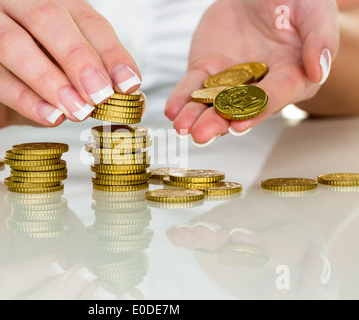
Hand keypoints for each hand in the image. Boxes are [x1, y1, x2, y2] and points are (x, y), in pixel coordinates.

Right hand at [0, 0, 140, 135]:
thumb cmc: (27, 84)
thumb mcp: (65, 81)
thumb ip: (91, 84)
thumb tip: (129, 98)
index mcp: (48, 2)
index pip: (87, 19)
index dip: (111, 51)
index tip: (130, 84)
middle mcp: (13, 3)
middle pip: (49, 18)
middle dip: (80, 59)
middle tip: (101, 94)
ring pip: (15, 44)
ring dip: (51, 80)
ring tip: (78, 111)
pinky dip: (26, 99)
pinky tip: (50, 118)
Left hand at [165, 0, 338, 144]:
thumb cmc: (294, 1)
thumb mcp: (314, 11)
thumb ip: (320, 39)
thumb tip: (318, 70)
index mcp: (291, 77)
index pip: (275, 96)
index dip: (258, 110)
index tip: (240, 123)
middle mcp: (259, 85)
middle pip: (238, 108)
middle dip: (218, 123)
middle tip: (201, 135)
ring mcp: (229, 80)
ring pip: (211, 102)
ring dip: (195, 117)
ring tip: (182, 127)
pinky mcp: (207, 70)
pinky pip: (192, 86)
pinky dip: (181, 98)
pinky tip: (173, 110)